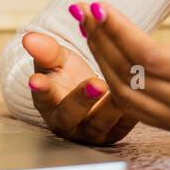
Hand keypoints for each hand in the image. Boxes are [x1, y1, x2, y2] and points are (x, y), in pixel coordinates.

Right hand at [23, 31, 137, 144]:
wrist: (91, 92)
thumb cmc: (69, 76)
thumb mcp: (56, 61)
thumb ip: (46, 51)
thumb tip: (29, 37)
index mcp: (49, 103)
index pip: (43, 98)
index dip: (42, 89)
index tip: (37, 80)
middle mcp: (68, 122)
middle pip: (72, 114)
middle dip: (82, 99)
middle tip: (95, 83)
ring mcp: (92, 130)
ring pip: (101, 123)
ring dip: (111, 107)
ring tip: (123, 90)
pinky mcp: (115, 132)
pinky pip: (124, 125)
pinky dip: (132, 112)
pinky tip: (140, 96)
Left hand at [71, 0, 169, 131]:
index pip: (150, 55)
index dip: (119, 31)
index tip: (98, 6)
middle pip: (130, 72)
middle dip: (102, 38)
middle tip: (83, 9)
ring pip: (123, 90)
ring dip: (100, 57)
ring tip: (88, 26)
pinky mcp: (168, 125)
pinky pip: (128, 104)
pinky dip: (109, 77)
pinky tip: (101, 51)